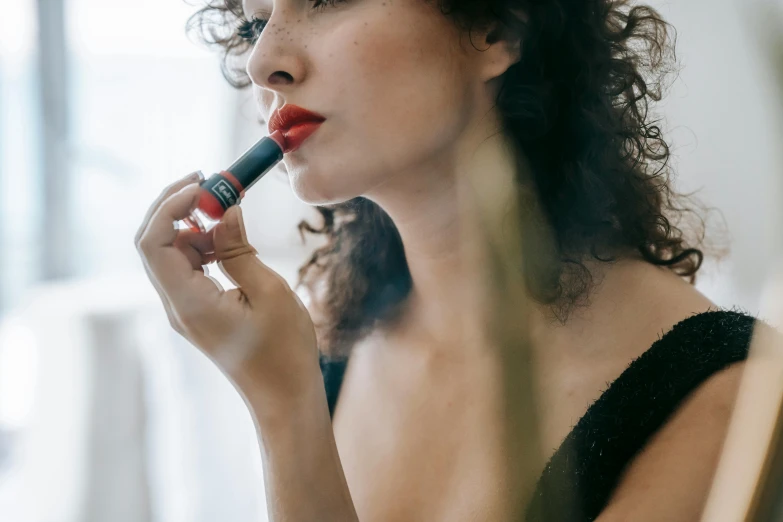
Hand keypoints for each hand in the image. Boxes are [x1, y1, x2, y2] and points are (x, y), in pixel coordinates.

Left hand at [134, 172, 320, 402]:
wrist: (285, 397)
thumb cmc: (284, 351)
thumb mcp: (268, 291)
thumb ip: (238, 249)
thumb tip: (224, 211)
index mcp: (188, 303)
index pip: (154, 242)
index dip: (170, 205)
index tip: (203, 183)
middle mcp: (176, 306)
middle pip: (154, 243)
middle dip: (175, 207)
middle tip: (208, 182)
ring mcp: (184, 310)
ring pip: (171, 254)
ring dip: (194, 226)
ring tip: (230, 213)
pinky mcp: (197, 312)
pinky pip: (188, 269)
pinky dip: (203, 246)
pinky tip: (229, 240)